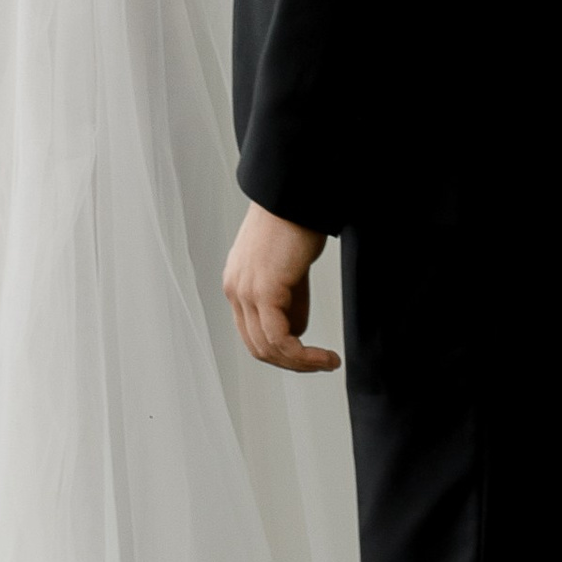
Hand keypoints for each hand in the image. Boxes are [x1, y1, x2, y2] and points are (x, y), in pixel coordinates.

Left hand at [225, 205, 337, 372]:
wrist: (295, 196)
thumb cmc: (296, 222)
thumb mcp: (290, 269)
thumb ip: (290, 300)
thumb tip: (297, 331)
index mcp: (238, 284)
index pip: (252, 334)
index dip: (281, 352)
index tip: (309, 357)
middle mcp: (235, 290)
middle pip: (257, 347)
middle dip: (291, 363)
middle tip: (320, 365)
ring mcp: (245, 291)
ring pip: (267, 347)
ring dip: (300, 363)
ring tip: (326, 362)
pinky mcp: (263, 290)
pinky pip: (280, 338)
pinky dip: (303, 354)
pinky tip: (323, 355)